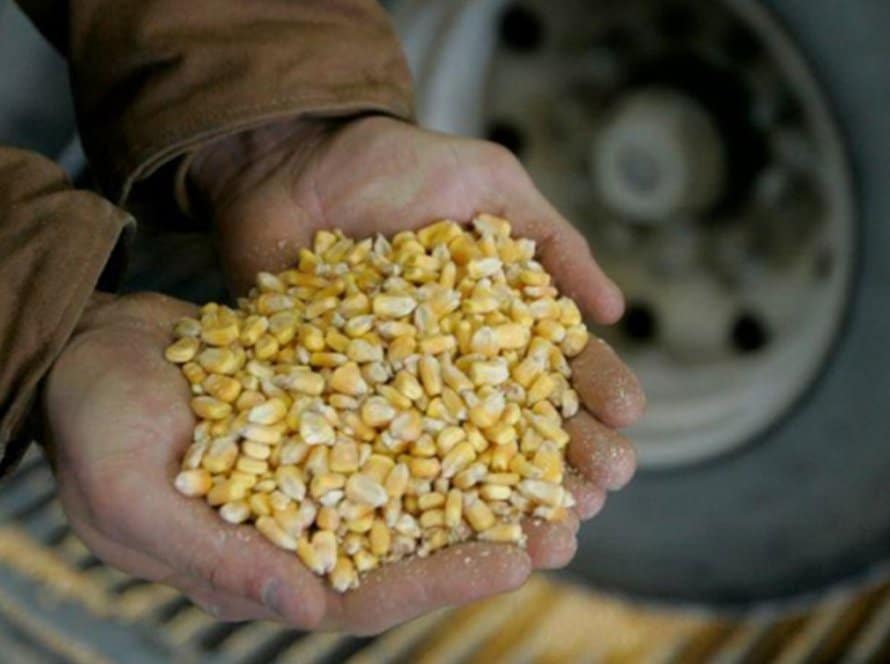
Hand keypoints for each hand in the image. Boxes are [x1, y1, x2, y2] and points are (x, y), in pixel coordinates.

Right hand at [42, 293, 539, 632]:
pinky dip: (451, 407)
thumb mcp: (128, 493)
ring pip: (421, 477)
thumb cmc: (94, 422)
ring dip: (488, 470)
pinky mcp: (333, 408)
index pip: (369, 590)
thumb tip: (305, 609)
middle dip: (492, 531)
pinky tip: (503, 386)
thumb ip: (210, 556)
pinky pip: (401, 412)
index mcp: (265, 563)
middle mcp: (308, 520)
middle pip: (415, 540)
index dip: (443, 578)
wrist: (93, 348)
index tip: (516, 557)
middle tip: (567, 516)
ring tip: (559, 457)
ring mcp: (324, 462)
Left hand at [190, 117, 645, 555]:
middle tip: (597, 492)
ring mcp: (406, 387)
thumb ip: (553, 239)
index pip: (566, 364)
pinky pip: (387, 451)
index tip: (626, 419)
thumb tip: (618, 309)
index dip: (600, 393)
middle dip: (568, 460)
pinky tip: (449, 528)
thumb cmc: (398, 164)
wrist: (293, 165)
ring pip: (466, 454)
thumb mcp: (490, 181)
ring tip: (547, 532)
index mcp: (506, 317)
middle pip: (526, 423)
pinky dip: (419, 493)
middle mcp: (463, 364)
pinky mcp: (349, 399)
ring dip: (509, 496)